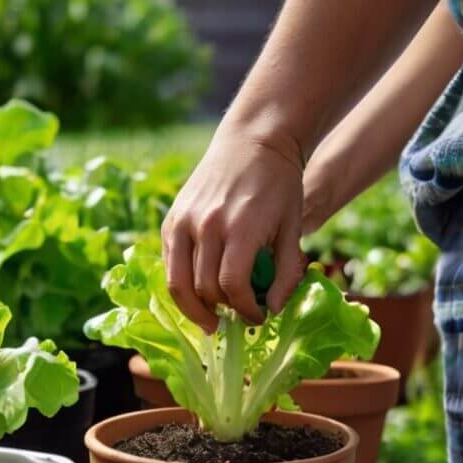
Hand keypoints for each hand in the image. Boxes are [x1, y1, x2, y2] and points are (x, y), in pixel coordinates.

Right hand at [161, 130, 308, 331]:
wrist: (253, 141)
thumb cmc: (280, 185)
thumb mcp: (293, 227)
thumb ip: (285, 272)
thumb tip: (270, 310)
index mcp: (241, 228)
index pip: (232, 285)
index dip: (245, 310)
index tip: (257, 317)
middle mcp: (207, 225)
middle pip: (203, 289)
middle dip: (220, 313)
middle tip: (234, 321)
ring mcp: (184, 221)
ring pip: (178, 282)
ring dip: (194, 308)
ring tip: (209, 319)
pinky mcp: (172, 220)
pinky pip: (170, 264)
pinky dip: (181, 284)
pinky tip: (196, 292)